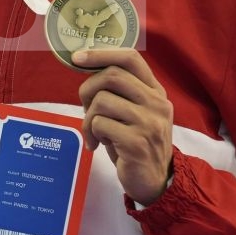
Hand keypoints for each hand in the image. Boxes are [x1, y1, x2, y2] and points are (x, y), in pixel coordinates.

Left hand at [74, 47, 174, 203]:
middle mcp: (157, 103)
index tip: (78, 58)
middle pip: (111, 76)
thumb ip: (120, 91)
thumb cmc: (136, 142)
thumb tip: (85, 67)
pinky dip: (92, 133)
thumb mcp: (135, 112)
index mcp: (155, 91)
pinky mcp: (137, 143)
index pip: (131, 58)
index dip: (101, 54)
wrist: (154, 180)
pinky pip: (100, 124)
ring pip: (102, 101)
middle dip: (87, 90)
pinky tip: (99, 144)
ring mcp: (149, 123)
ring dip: (88, 118)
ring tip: (95, 132)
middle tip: (85, 108)